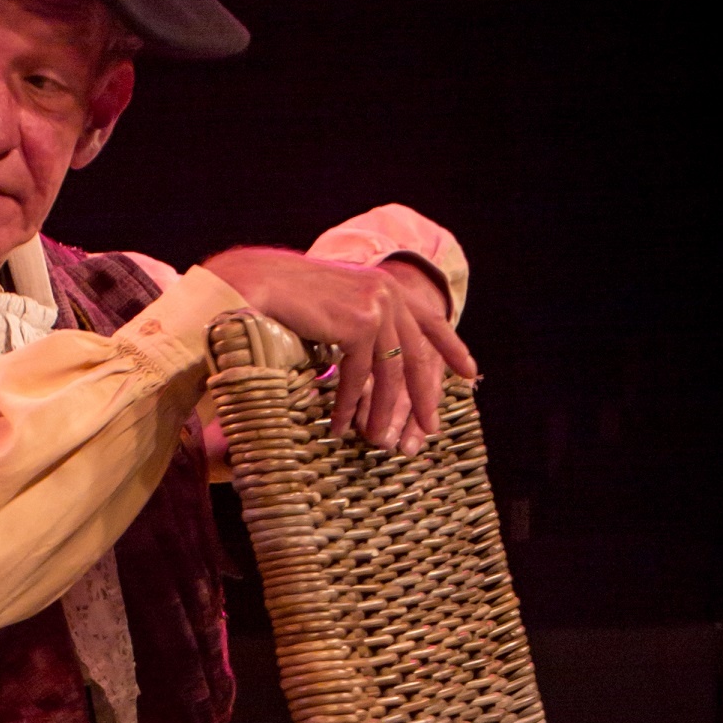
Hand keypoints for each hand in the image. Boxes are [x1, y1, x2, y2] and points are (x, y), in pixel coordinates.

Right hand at [203, 245, 477, 452]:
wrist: (254, 283)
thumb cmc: (281, 299)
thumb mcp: (331, 310)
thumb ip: (355, 327)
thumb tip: (365, 366)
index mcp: (384, 285)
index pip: (428, 321)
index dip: (450, 348)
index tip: (469, 373)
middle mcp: (387, 291)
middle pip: (414, 354)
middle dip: (423, 396)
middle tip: (429, 428)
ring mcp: (376, 305)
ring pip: (388, 372)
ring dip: (380, 411)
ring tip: (376, 440)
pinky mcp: (360, 323)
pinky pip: (360, 376)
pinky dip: (350, 405)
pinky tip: (342, 426)